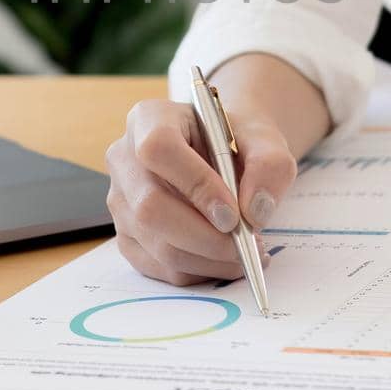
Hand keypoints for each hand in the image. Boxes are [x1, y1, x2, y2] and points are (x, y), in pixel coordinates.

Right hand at [105, 98, 295, 284]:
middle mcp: (125, 158)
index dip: (195, 184)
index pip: (159, 149)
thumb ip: (269, 166)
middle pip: (149, 207)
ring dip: (208, 259)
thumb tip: (253, 211)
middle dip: (205, 236)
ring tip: (246, 253)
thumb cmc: (237, 143)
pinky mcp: (127, 235)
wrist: (222, 156)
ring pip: (156, 244)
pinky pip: (159, 266)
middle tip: (246, 243)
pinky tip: (224, 259)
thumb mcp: (265, 140)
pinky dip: (198, 271)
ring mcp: (121, 200)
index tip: (233, 213)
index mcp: (150, 118)